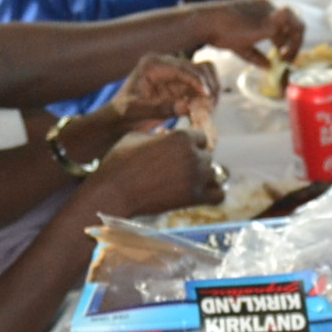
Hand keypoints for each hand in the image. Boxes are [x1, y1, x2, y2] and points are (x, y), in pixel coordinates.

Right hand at [91, 128, 225, 216]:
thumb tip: (166, 134)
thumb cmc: (120, 162)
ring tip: (184, 182)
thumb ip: (157, 135)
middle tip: (177, 170)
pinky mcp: (194, 198)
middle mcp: (194, 155)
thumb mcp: (136, 137)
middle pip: (207, 156)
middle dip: (194, 161)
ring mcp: (196, 177)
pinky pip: (218, 195)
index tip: (179, 152)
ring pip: (213, 174)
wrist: (113, 192)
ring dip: (202, 177)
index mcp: (182, 136)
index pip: (200, 138)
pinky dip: (212, 194)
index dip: (190, 144)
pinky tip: (200, 194)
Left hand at [107, 53, 219, 130]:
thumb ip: (161, 109)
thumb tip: (186, 107)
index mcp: (151, 64)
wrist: (118, 120)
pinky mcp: (180, 85)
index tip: (207, 95)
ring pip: (204, 74)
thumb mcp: (138, 112)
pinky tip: (204, 112)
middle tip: (210, 106)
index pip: (181, 68)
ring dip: (210, 91)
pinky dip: (206, 98)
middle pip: (198, 67)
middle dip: (207, 86)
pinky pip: (201, 87)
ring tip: (209, 110)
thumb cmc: (123, 115)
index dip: (197, 81)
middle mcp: (165, 64)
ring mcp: (174, 74)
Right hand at [199, 0, 304, 67]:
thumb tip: (269, 67)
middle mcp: (268, 7)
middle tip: (287, 61)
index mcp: (260, 9)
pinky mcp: (272, 20)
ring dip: (296, 44)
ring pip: (297, 25)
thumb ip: (256, 55)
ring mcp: (271, 12)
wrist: (208, 22)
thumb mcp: (240, 45)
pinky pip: (294, 28)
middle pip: (292, 24)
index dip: (285, 41)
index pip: (281, 23)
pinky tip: (283, 54)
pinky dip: (294, 42)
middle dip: (294, 44)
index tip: (281, 56)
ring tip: (286, 59)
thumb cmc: (218, 32)